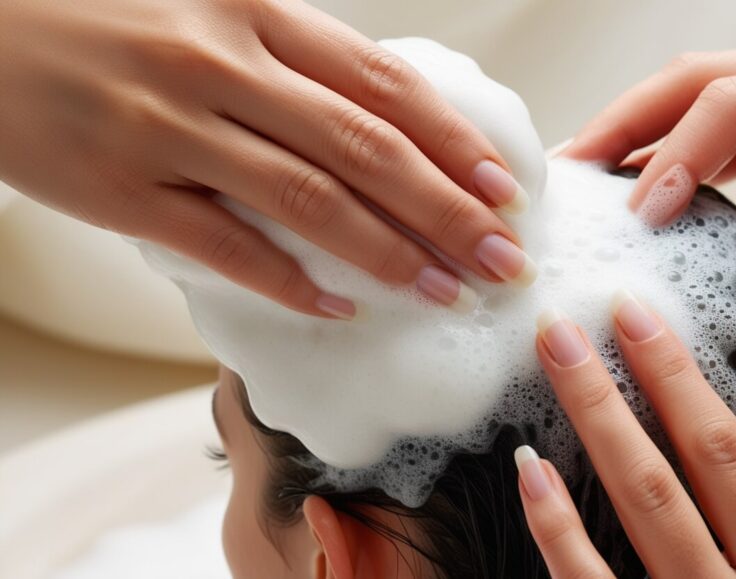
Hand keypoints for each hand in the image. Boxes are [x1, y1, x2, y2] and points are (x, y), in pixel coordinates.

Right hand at [0, 0, 530, 319]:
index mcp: (252, 12)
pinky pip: (221, 246)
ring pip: (305, 199)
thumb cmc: (103, 15)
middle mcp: (219, 64)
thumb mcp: (207, 9)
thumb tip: (378, 122)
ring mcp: (167, 128)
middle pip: (364, 147)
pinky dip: (289, 282)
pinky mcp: (117, 188)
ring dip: (387, 254)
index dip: (451, 142)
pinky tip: (341, 308)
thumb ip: (287, 57)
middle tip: (500, 260)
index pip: (380, 84)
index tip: (500, 190)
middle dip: (447, 211)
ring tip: (443, 292)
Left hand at [514, 293, 735, 577]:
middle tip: (565, 322)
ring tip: (552, 359)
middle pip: (672, 466)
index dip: (676, 377)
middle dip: (615, 386)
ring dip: (591, 423)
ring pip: (640, 506)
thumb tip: (711, 446)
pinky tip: (531, 470)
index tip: (633, 314)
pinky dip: (555, 524)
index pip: (725, 452)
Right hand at [562, 31, 735, 415]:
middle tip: (569, 172)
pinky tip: (662, 190)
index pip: (735, 103)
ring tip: (596, 180)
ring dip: (653, 134)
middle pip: (704, 79)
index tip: (636, 214)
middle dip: (631, 120)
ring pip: (716, 99)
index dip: (674, 155)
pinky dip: (694, 156)